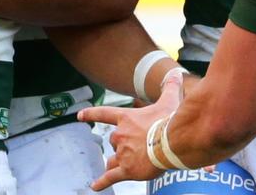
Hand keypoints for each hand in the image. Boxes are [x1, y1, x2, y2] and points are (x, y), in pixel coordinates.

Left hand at [79, 70, 186, 189]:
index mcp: (126, 119)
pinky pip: (111, 177)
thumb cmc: (170, 121)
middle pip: (113, 141)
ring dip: (117, 161)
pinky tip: (95, 186)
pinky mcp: (127, 169)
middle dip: (120, 145)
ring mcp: (122, 152)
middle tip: (137, 148)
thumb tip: (176, 73)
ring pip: (114, 158)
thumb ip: (170, 88)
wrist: (172, 143)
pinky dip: (102, 182)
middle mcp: (120, 135)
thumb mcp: (169, 101)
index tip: (79, 116)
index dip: (91, 114)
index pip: (104, 114)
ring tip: (126, 164)